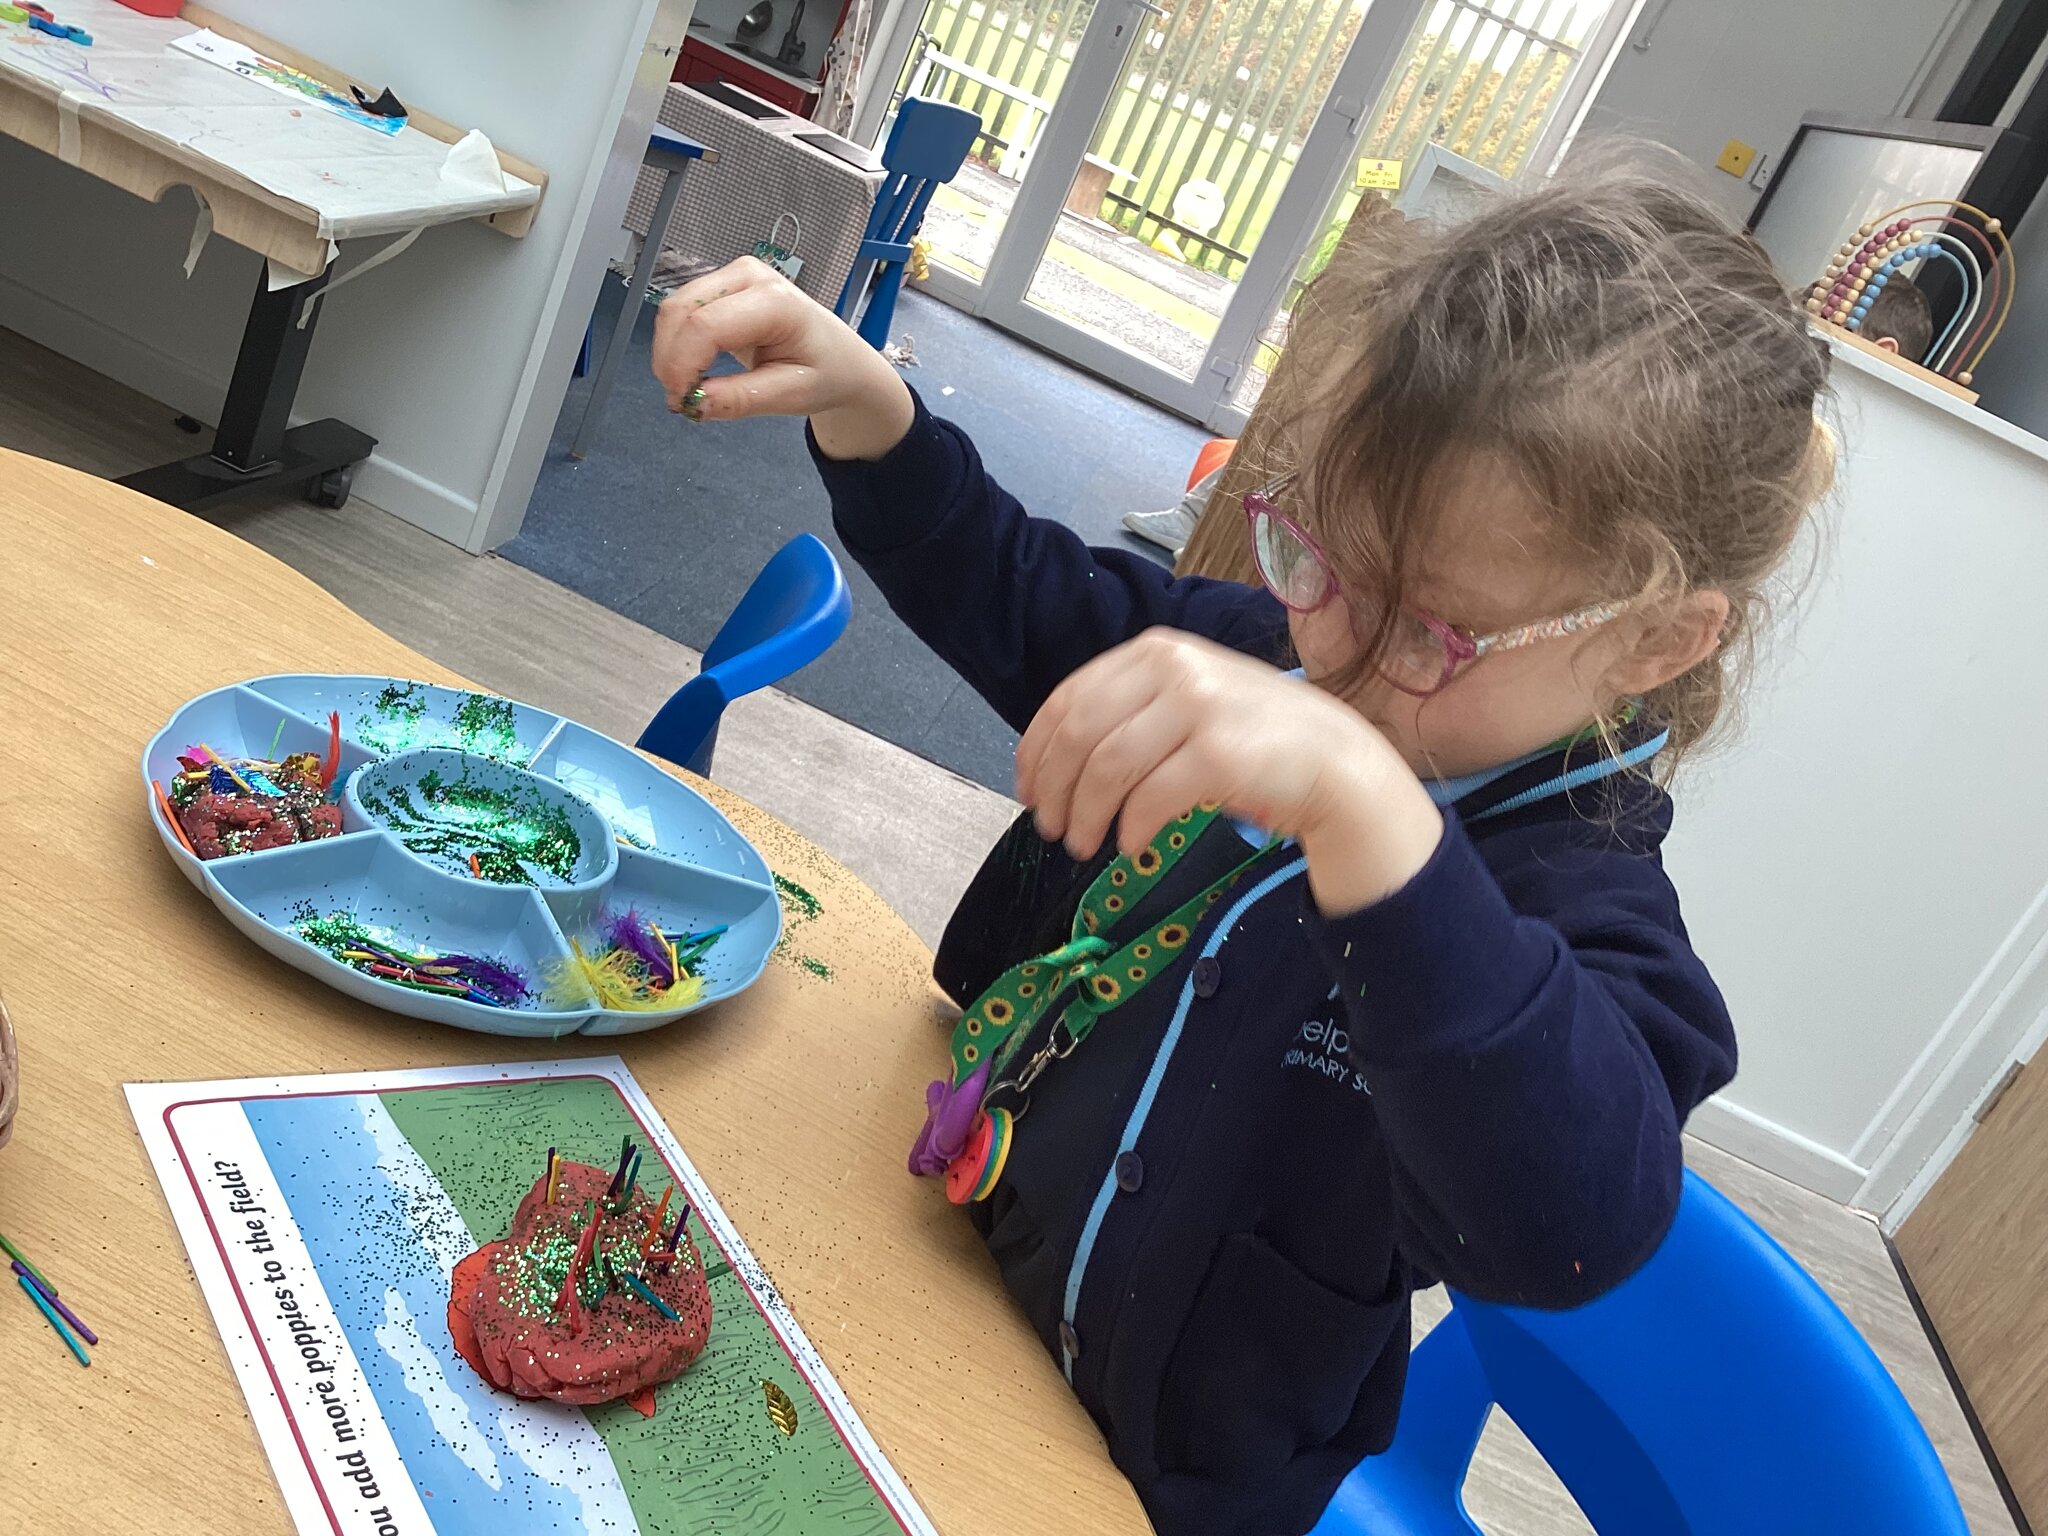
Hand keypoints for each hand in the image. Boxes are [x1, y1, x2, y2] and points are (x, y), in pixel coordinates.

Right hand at [648, 256, 915, 459]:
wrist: (841, 359)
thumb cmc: (827, 373)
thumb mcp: (791, 396)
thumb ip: (741, 399)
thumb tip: (693, 403)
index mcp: (775, 300)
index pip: (706, 325)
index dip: (682, 364)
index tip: (680, 402)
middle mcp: (749, 276)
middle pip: (681, 310)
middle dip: (669, 359)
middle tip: (680, 401)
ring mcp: (733, 275)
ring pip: (674, 309)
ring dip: (669, 352)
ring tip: (688, 389)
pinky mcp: (722, 285)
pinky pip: (683, 312)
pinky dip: (678, 344)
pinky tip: (694, 371)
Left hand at [1015, 631, 1444, 915]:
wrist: (1335, 759)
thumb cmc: (1253, 738)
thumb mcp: (1187, 701)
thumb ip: (1129, 712)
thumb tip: (1054, 761)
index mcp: (1156, 650)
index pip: (1070, 698)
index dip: (1038, 750)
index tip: (1027, 790)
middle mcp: (1174, 668)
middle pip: (1081, 734)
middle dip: (1055, 789)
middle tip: (1050, 828)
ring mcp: (1199, 708)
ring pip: (1108, 768)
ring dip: (1085, 816)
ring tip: (1084, 844)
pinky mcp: (1220, 755)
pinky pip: (1150, 798)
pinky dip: (1130, 829)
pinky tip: (1131, 845)